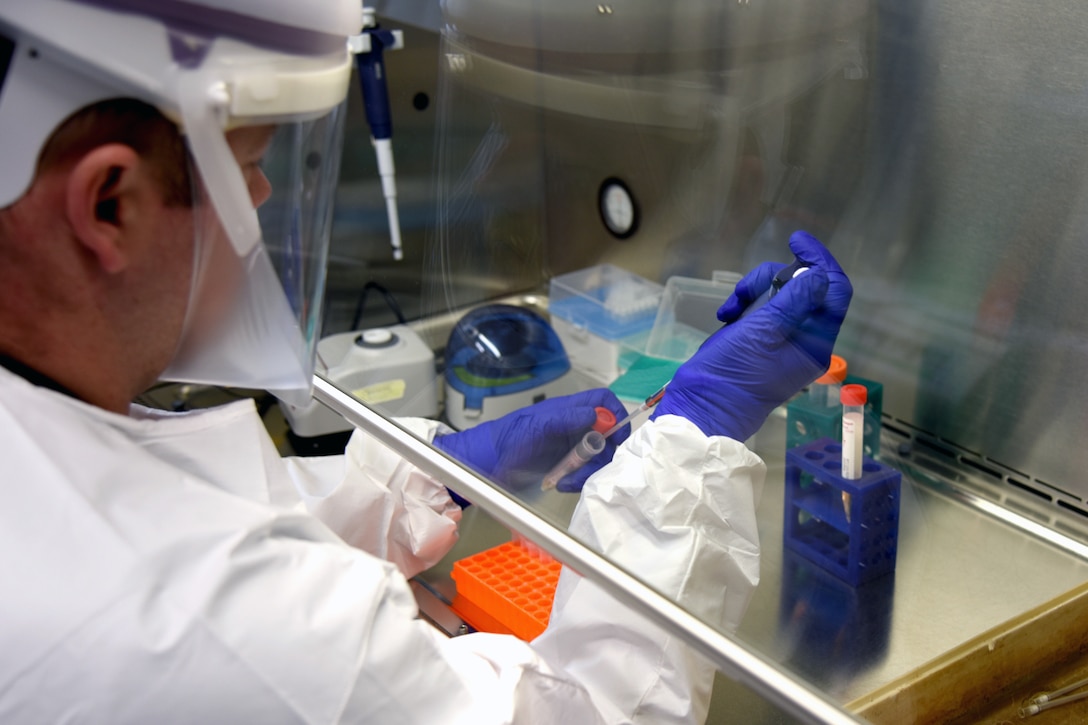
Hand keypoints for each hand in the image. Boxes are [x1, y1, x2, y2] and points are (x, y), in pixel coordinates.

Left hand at [433, 389, 630, 492]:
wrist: (486, 463)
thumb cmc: (507, 439)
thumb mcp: (537, 426)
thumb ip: (566, 418)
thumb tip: (597, 413)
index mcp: (568, 410)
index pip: (603, 401)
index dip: (616, 415)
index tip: (616, 437)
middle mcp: (573, 426)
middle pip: (607, 434)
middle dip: (601, 453)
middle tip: (585, 467)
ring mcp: (570, 447)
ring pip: (597, 457)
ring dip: (587, 471)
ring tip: (565, 480)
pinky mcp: (565, 467)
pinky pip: (584, 473)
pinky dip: (577, 481)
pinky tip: (561, 483)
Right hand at [652, 230, 852, 439]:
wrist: (702, 406)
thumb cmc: (734, 374)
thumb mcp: (764, 333)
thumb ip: (794, 301)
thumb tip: (819, 275)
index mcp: (816, 342)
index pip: (834, 291)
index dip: (820, 262)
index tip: (794, 242)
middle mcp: (805, 340)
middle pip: (804, 288)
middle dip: (773, 280)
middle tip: (744, 291)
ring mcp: (782, 340)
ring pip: (779, 295)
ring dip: (754, 292)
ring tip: (730, 309)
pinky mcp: (760, 340)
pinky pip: (761, 309)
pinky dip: (744, 305)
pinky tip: (726, 316)